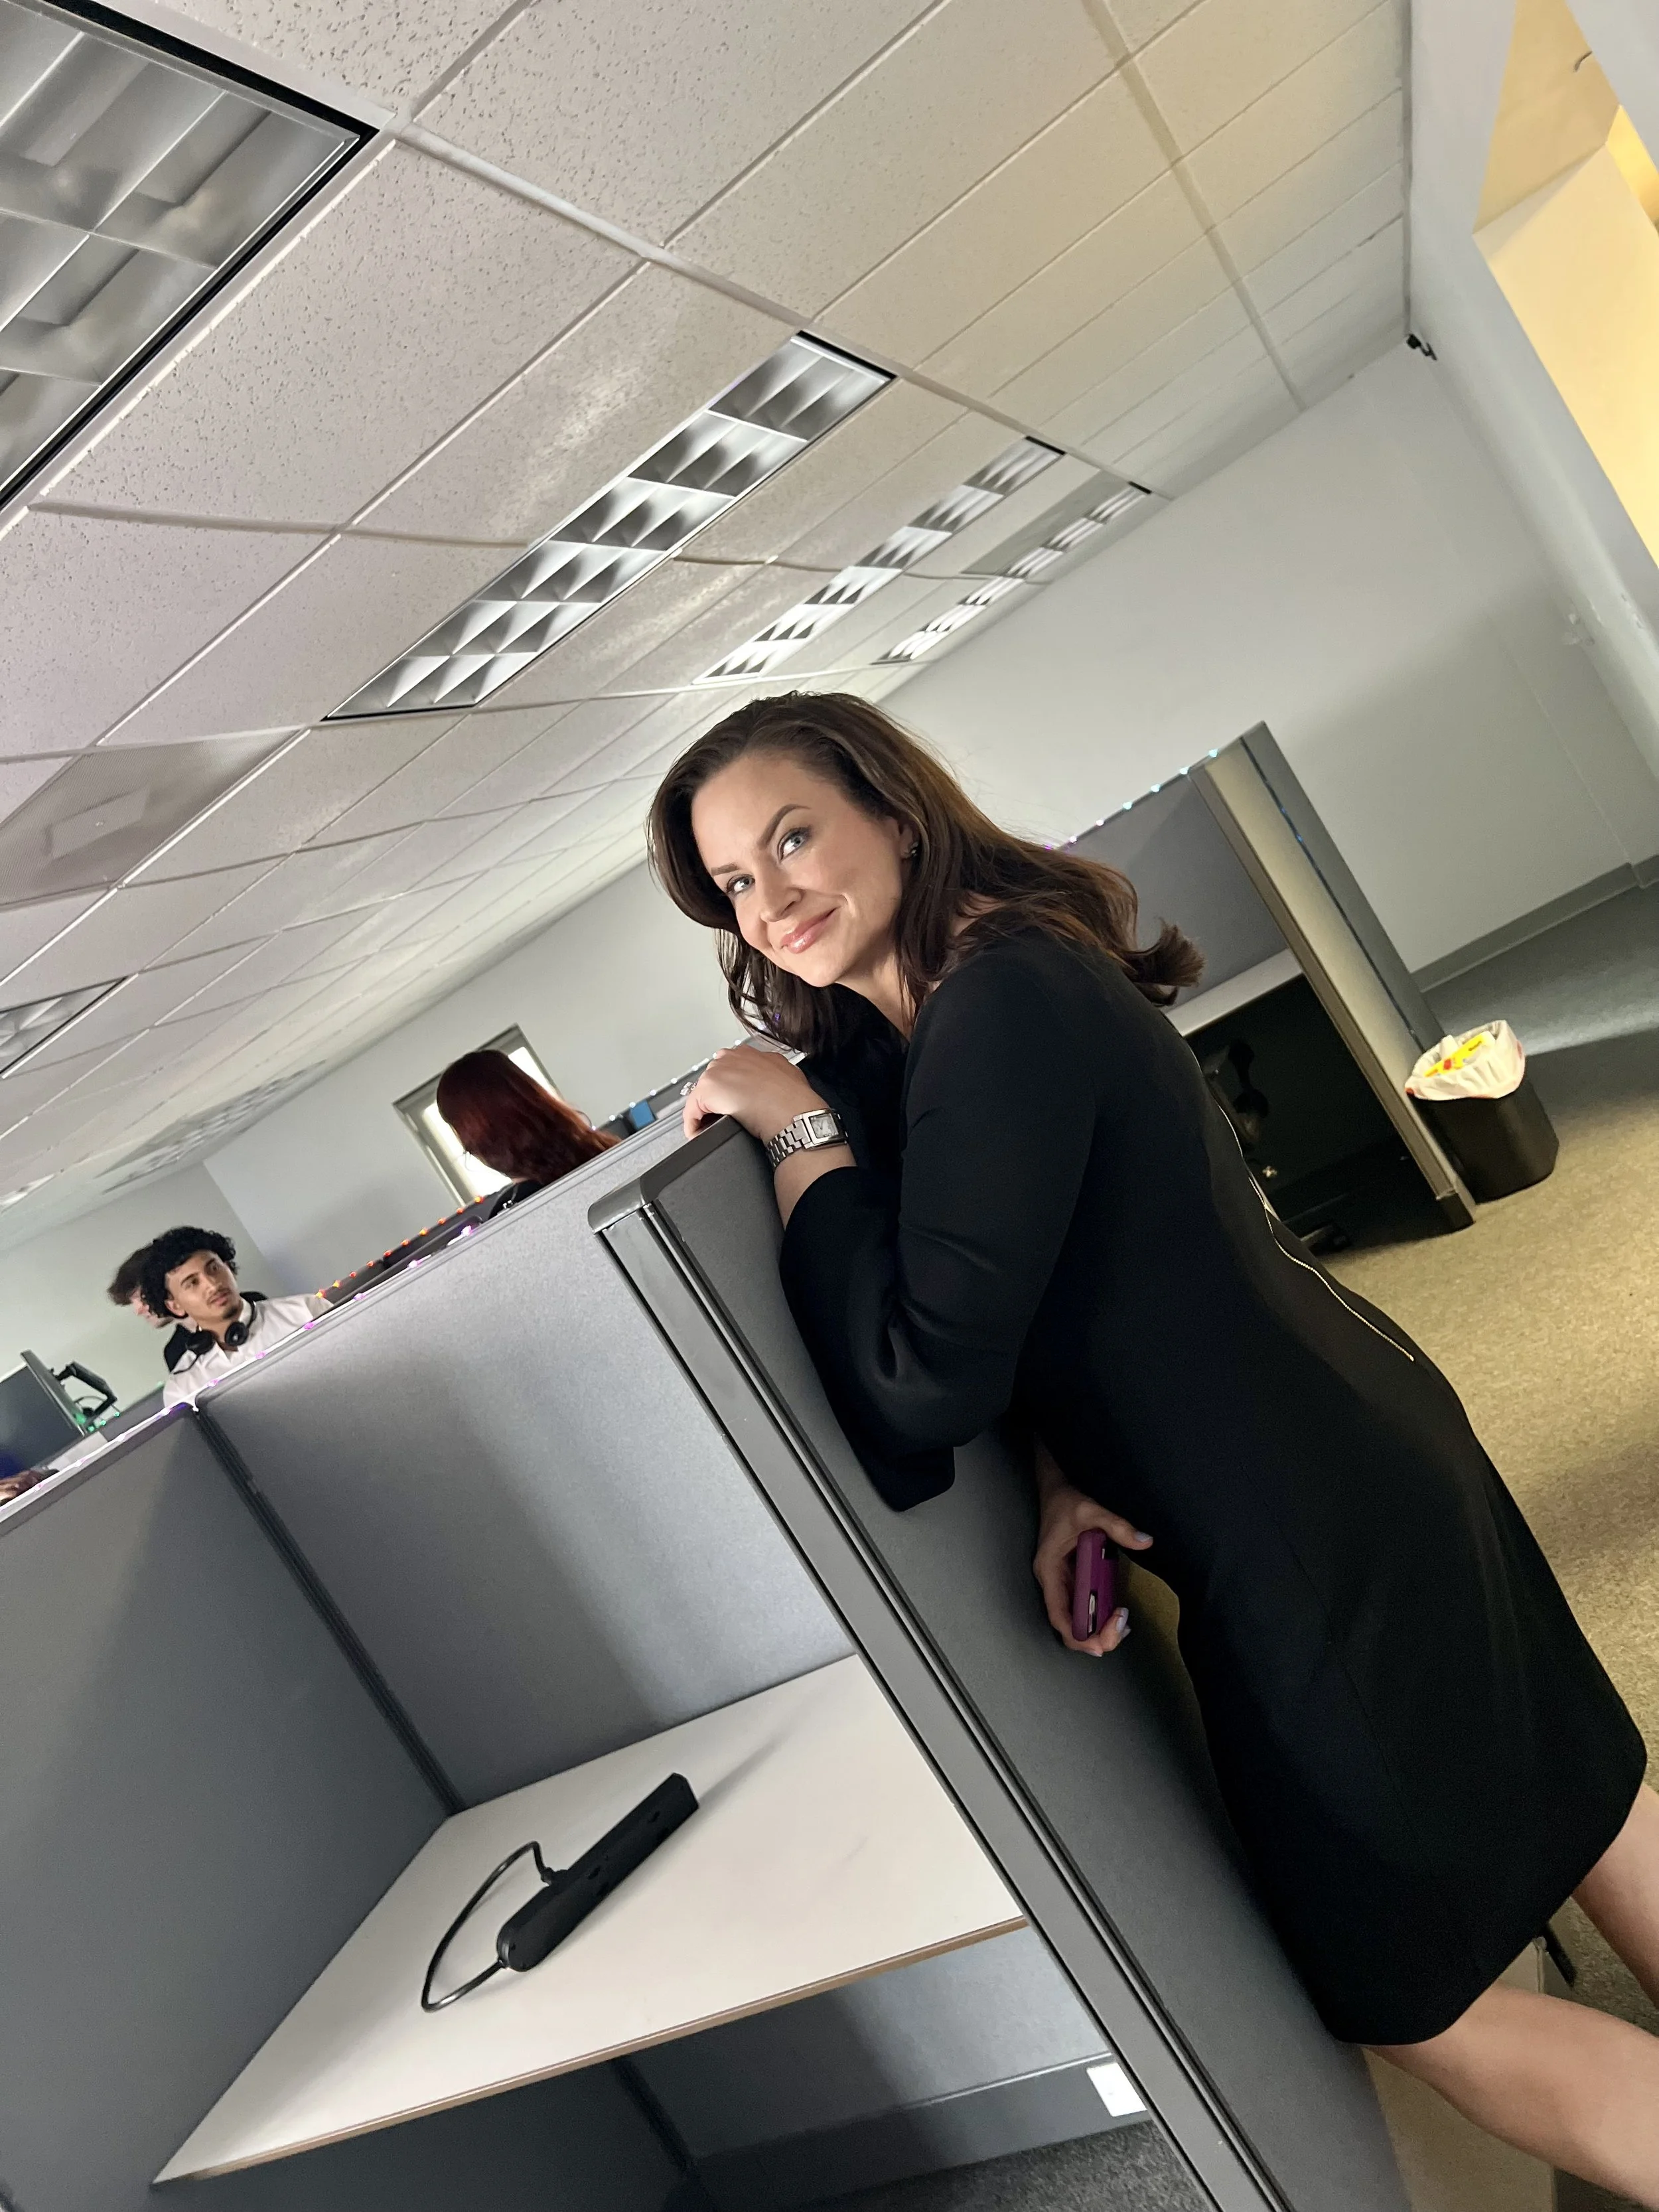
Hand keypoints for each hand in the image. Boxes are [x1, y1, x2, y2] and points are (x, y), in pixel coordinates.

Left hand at [683, 1044, 825, 1143]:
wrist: (791, 1111)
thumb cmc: (794, 1098)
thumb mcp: (787, 1074)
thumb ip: (772, 1073)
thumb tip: (769, 1084)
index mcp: (749, 1053)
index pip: (728, 1070)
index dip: (729, 1090)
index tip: (731, 1104)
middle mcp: (731, 1058)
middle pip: (713, 1081)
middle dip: (716, 1100)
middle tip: (720, 1119)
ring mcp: (717, 1071)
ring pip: (701, 1096)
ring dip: (704, 1113)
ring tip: (710, 1128)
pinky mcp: (707, 1090)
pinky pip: (692, 1111)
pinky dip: (694, 1125)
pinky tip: (700, 1135)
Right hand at [1033, 1479, 1152, 1657]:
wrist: (1056, 1491)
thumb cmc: (1066, 1502)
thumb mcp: (1091, 1510)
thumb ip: (1117, 1525)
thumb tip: (1145, 1542)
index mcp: (1050, 1570)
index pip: (1058, 1614)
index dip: (1077, 1636)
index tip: (1101, 1645)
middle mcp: (1053, 1582)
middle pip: (1069, 1624)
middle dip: (1095, 1635)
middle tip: (1123, 1627)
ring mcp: (1062, 1583)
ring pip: (1076, 1619)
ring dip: (1098, 1628)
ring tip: (1124, 1623)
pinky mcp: (1072, 1580)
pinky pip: (1083, 1607)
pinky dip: (1099, 1616)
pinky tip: (1118, 1615)